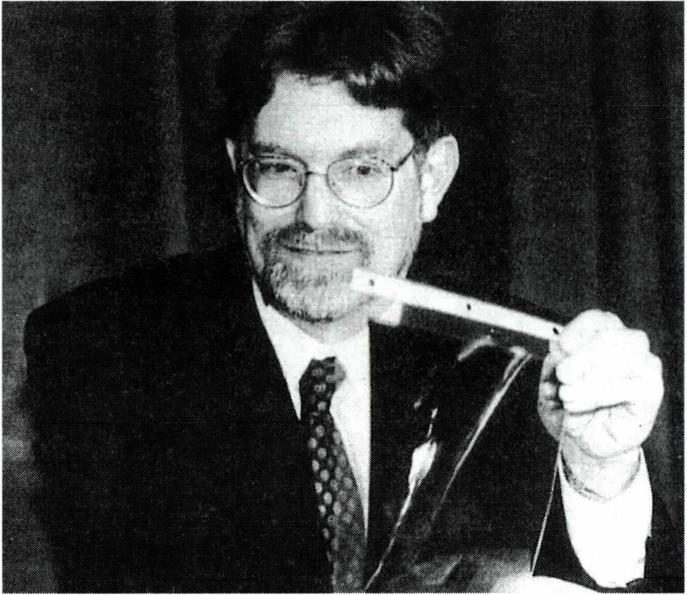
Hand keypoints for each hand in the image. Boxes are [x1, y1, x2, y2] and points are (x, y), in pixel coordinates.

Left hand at [538, 310, 662, 498]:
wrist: (584, 441)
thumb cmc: (569, 406)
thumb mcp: (552, 382)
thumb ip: (555, 364)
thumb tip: (557, 351)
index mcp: (603, 335)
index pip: (597, 319)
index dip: (577, 330)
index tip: (560, 347)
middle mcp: (627, 347)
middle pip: (611, 336)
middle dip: (582, 356)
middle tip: (563, 376)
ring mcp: (644, 367)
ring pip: (625, 357)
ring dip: (590, 378)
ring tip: (567, 395)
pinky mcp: (652, 391)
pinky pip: (631, 386)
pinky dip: (600, 394)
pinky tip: (579, 405)